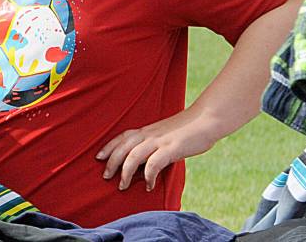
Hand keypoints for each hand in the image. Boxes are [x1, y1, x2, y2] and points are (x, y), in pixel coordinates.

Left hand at [95, 108, 218, 190]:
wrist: (207, 119)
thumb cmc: (188, 129)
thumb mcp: (166, 134)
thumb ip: (156, 143)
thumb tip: (148, 158)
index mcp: (148, 130)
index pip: (122, 137)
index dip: (109, 146)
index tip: (98, 157)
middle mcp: (150, 134)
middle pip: (123, 147)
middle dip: (111, 162)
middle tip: (105, 177)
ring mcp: (160, 141)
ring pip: (133, 156)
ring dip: (125, 172)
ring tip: (122, 186)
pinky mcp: (172, 148)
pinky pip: (154, 163)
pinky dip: (148, 175)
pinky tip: (149, 186)